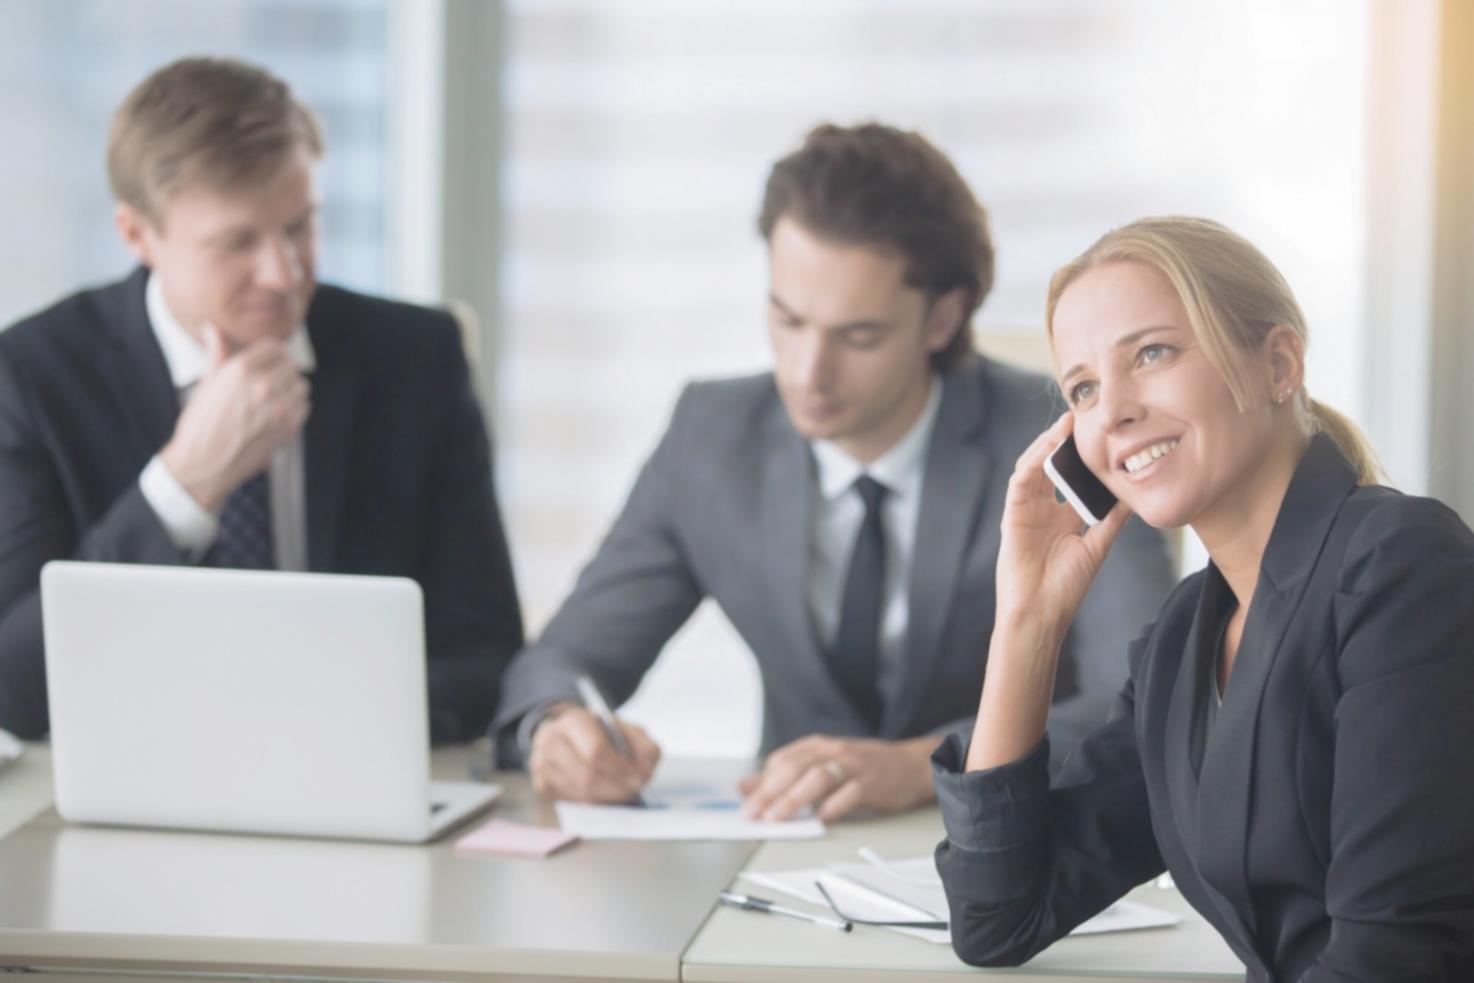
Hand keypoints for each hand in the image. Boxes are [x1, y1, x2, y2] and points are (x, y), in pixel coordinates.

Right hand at [159, 326, 309, 512]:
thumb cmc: (201, 423)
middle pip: (290, 365)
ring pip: (301, 385)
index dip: (273, 354)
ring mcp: (278, 407)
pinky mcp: (288, 427)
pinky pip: (304, 407)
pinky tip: (279, 412)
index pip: (274, 348)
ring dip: (291, 388)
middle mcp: (262, 385)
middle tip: (272, 381)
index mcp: (240, 369)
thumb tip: (212, 328)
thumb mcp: (206, 382)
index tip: (270, 361)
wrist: (204, 463)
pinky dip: (296, 407)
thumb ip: (216, 352)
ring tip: (275, 397)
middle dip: (282, 370)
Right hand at [528, 705, 659, 802]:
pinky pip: (572, 803)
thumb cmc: (602, 734)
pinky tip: (605, 796)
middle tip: (634, 791)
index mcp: (574, 720)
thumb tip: (646, 773)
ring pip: (580, 793)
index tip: (641, 779)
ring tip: (624, 793)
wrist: (569, 734)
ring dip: (608, 798)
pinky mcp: (541, 784)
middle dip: (616, 788)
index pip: (596, 751)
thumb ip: (644, 747)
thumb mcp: (627, 730)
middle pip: (586, 776)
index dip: (620, 769)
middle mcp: (551, 740)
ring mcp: (542, 764)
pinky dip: (594, 803)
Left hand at [737, 734, 938, 822]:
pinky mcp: (873, 782)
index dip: (762, 784)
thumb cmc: (862, 768)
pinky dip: (834, 805)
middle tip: (754, 815)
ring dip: (795, 798)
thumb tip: (744, 788)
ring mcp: (854, 766)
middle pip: (795, 768)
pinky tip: (822, 818)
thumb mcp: (822, 765)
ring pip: (818, 777)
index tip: (746, 807)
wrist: (911, 766)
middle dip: (770, 792)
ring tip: (778, 818)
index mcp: (818, 747)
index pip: (782, 761)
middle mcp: (833, 752)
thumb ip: (784, 777)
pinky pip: (851, 792)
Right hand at [994, 412, 1130, 641]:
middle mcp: (1043, 509)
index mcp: (1063, 516)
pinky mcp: (1012, 514)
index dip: (1083, 455)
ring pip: (1035, 467)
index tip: (1102, 434)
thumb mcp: (1097, 546)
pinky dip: (1033, 462)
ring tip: (1066, 424)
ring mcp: (1026, 510)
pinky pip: (1021, 481)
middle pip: (1052, 466)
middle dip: (1064, 441)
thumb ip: (1111, 519)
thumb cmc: (1066, 586)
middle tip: (1083, 416)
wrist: (1041, 612)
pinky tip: (1048, 448)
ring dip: (1048, 444)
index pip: (1072, 477)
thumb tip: (1132, 494)